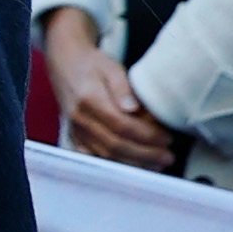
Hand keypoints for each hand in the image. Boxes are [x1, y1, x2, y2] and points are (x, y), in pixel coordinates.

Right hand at [42, 7, 177, 172]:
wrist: (64, 64)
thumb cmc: (92, 64)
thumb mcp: (111, 67)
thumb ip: (122, 87)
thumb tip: (134, 108)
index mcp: (89, 99)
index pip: (121, 125)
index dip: (147, 135)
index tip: (167, 138)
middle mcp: (79, 119)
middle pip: (114, 145)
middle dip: (144, 155)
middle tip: (168, 157)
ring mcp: (75, 130)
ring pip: (105, 155)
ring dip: (133, 164)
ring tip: (157, 166)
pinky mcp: (74, 137)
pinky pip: (94, 157)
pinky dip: (114, 165)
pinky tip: (133, 167)